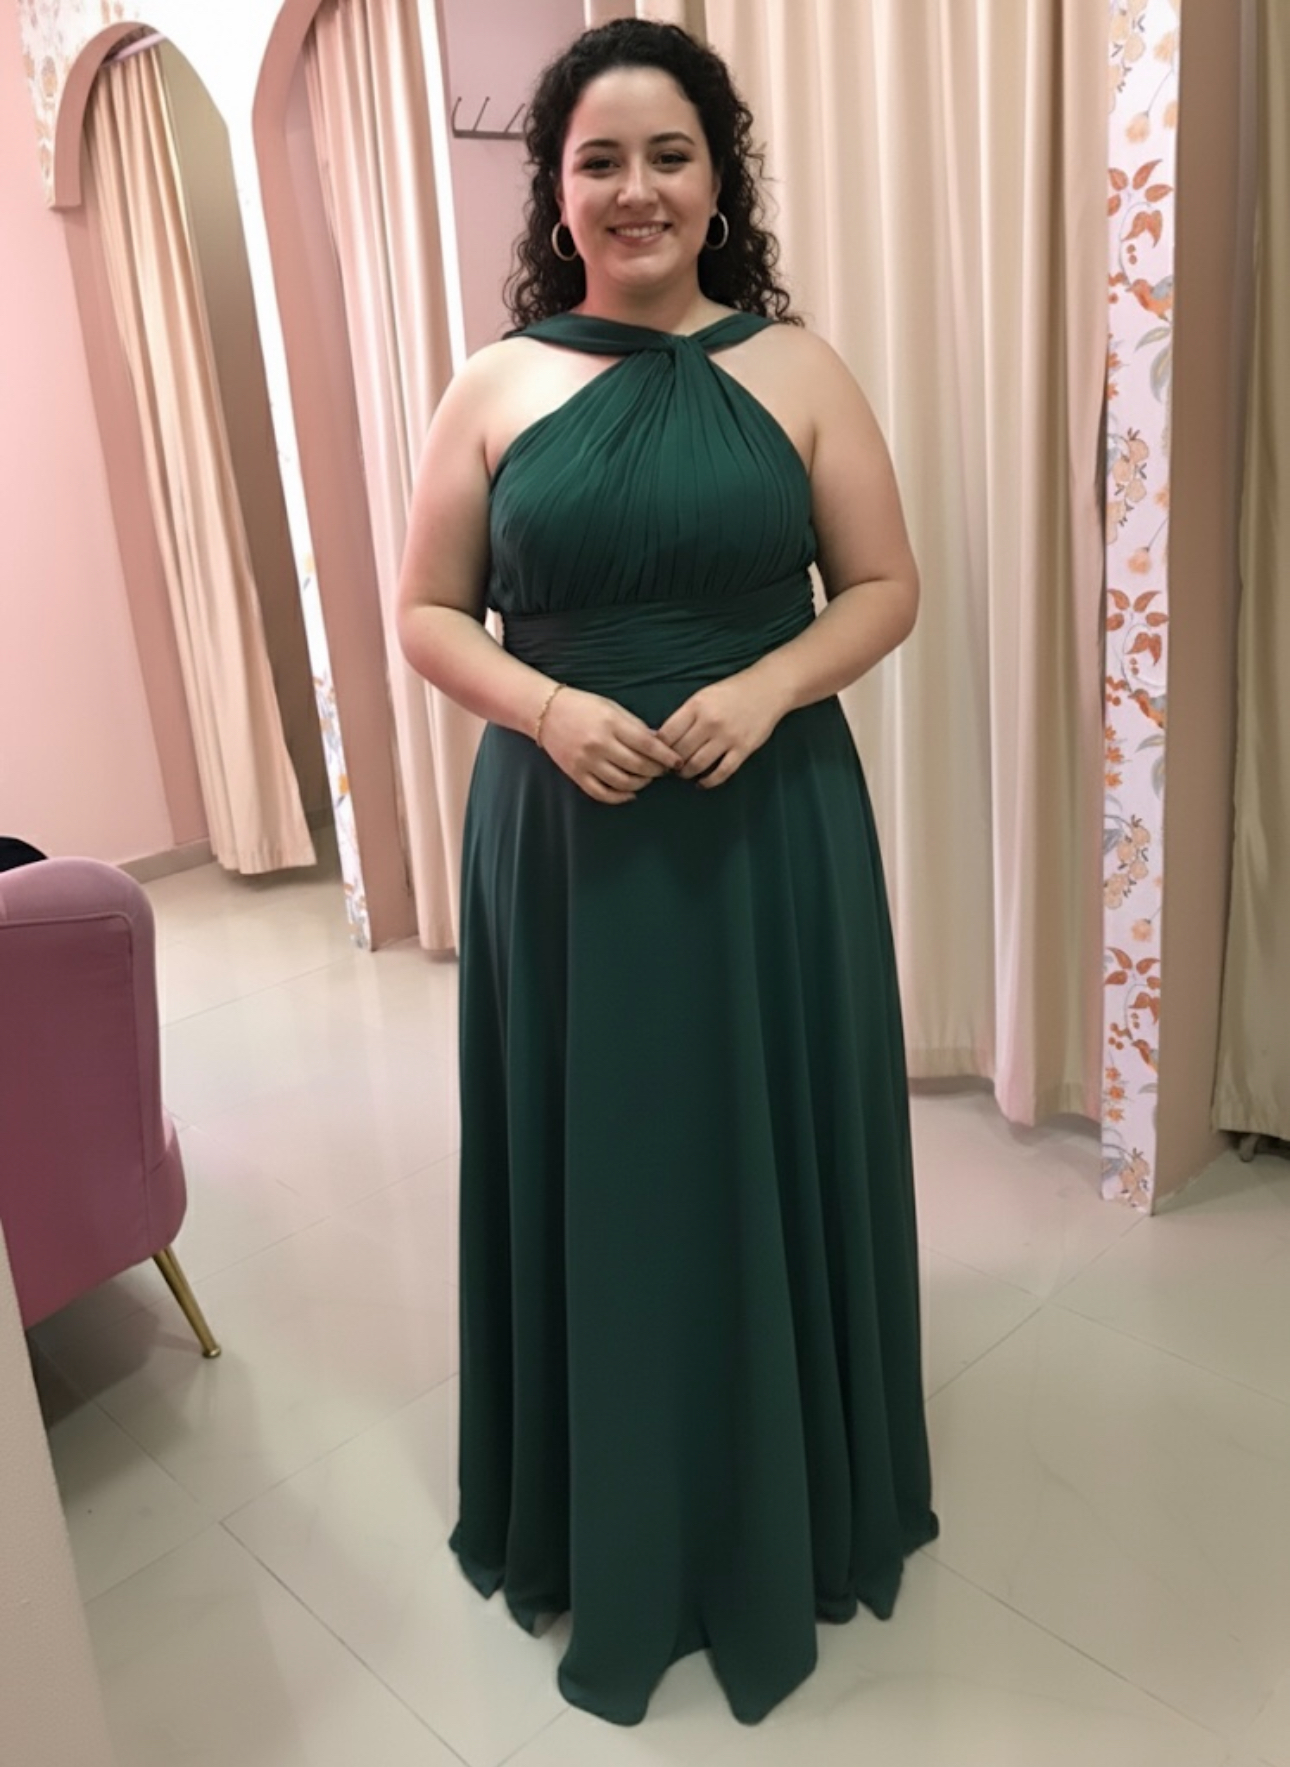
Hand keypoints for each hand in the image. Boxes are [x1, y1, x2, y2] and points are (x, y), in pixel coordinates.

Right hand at [539, 686, 682, 804]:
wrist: (546, 712)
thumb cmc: (583, 706)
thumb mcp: (613, 708)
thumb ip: (636, 726)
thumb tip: (660, 743)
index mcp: (611, 724)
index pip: (647, 745)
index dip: (666, 756)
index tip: (677, 761)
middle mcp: (599, 744)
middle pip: (638, 766)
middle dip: (656, 771)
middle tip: (663, 770)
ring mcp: (587, 761)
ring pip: (623, 783)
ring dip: (641, 784)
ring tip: (647, 778)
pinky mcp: (576, 774)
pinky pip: (602, 793)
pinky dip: (619, 797)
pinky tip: (630, 793)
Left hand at [658, 671, 788, 788]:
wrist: (768, 688)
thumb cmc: (731, 692)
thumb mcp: (703, 696)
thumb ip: (685, 716)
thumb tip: (661, 739)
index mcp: (696, 706)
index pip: (667, 735)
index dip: (659, 749)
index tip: (659, 754)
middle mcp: (710, 721)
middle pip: (680, 752)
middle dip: (672, 763)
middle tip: (671, 766)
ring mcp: (727, 737)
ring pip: (697, 765)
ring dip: (687, 773)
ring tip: (685, 773)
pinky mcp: (743, 749)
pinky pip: (721, 772)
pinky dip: (708, 781)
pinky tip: (702, 782)